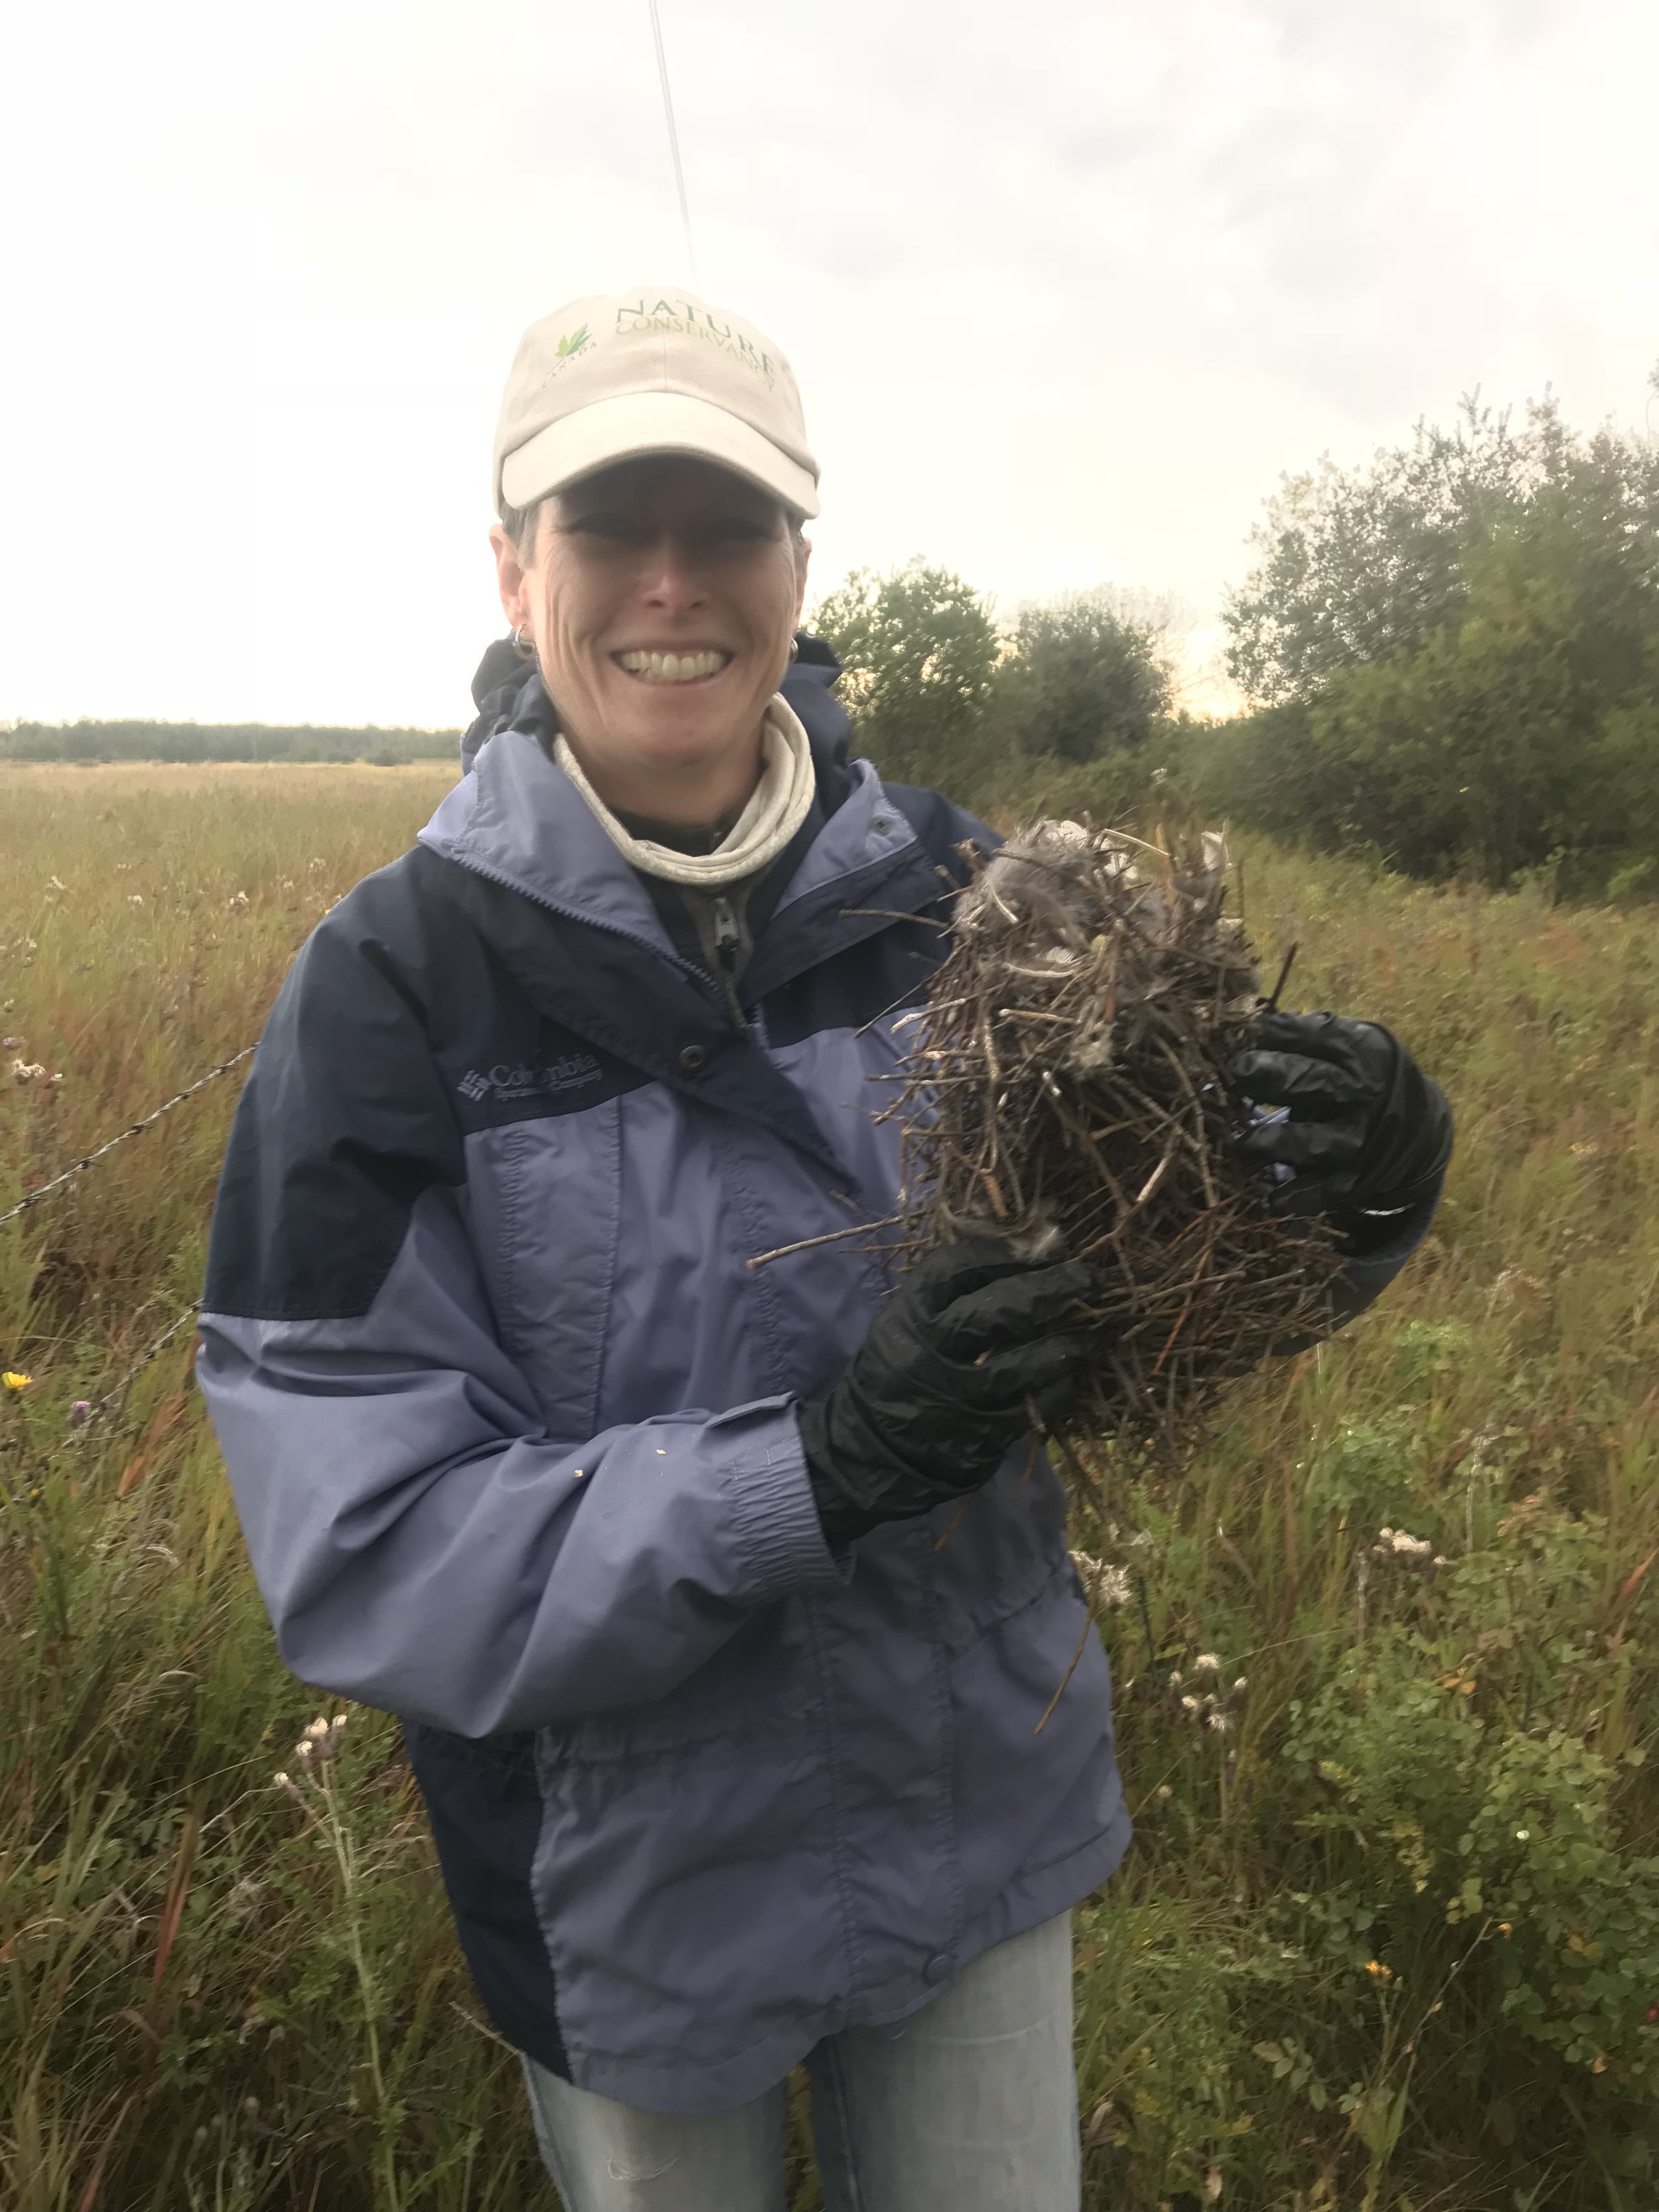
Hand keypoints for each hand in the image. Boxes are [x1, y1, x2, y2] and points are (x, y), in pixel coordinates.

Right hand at [798, 1237, 1100, 1544]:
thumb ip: (952, 1296)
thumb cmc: (895, 1375)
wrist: (868, 1452)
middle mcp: (931, 1353)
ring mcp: (957, 1397)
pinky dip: (1059, 1388)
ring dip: (1068, 1345)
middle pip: (1001, 1310)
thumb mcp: (906, 1326)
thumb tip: (1022, 1255)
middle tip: (1090, 1278)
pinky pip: (1032, 1407)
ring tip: (1095, 1335)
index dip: (1004, 1254)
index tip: (1041, 1249)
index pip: (958, 1268)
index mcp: (910, 1317)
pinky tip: (1072, 1376)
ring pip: (1023, 1364)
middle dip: (1052, 1288)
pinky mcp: (980, 1435)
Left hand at [1231, 1012, 1451, 1229]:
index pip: (1317, 1036)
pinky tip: (1269, 1194)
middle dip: (1266, 1075)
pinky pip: (1317, 1191)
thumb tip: (1249, 1023)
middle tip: (1237, 1071)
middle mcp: (1362, 1095)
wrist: (1417, 1132)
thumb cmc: (1363, 1079)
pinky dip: (1291, 1196)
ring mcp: (1357, 1139)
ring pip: (1307, 1142)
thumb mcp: (1353, 1047)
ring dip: (1267, 1141)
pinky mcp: (1352, 1179)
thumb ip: (1311, 1037)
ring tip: (1242, 1140)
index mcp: (1362, 1054)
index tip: (1245, 1033)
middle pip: (1309, 1082)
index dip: (1276, 1032)